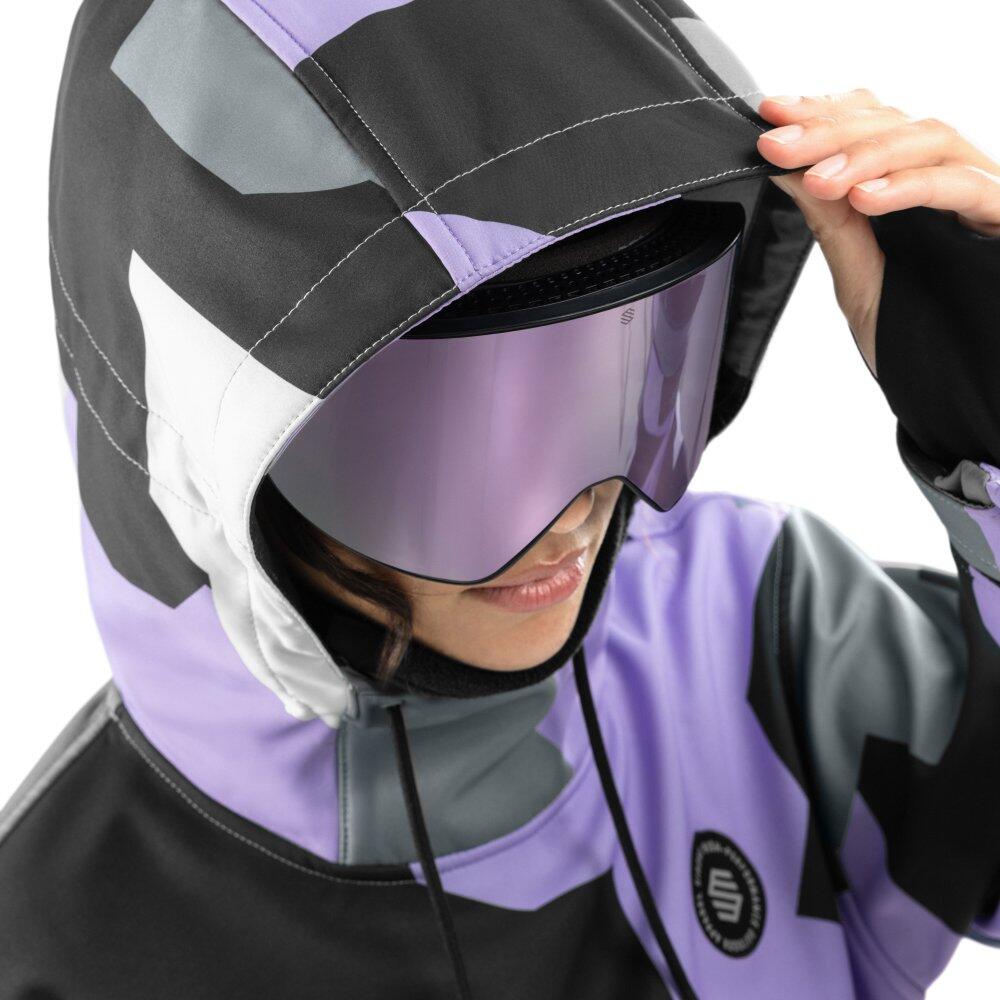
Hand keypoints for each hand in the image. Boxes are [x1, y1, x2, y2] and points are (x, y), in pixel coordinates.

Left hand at [755, 89, 999, 374]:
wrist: (962, 387)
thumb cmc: (915, 337)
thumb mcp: (858, 278)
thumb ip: (830, 223)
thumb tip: (785, 169)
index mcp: (912, 184)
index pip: (871, 122)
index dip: (822, 112)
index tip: (771, 117)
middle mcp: (950, 176)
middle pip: (894, 123)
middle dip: (828, 130)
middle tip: (777, 144)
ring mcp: (982, 192)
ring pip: (929, 139)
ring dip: (864, 153)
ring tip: (818, 178)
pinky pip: (964, 184)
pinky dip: (911, 186)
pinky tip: (865, 198)